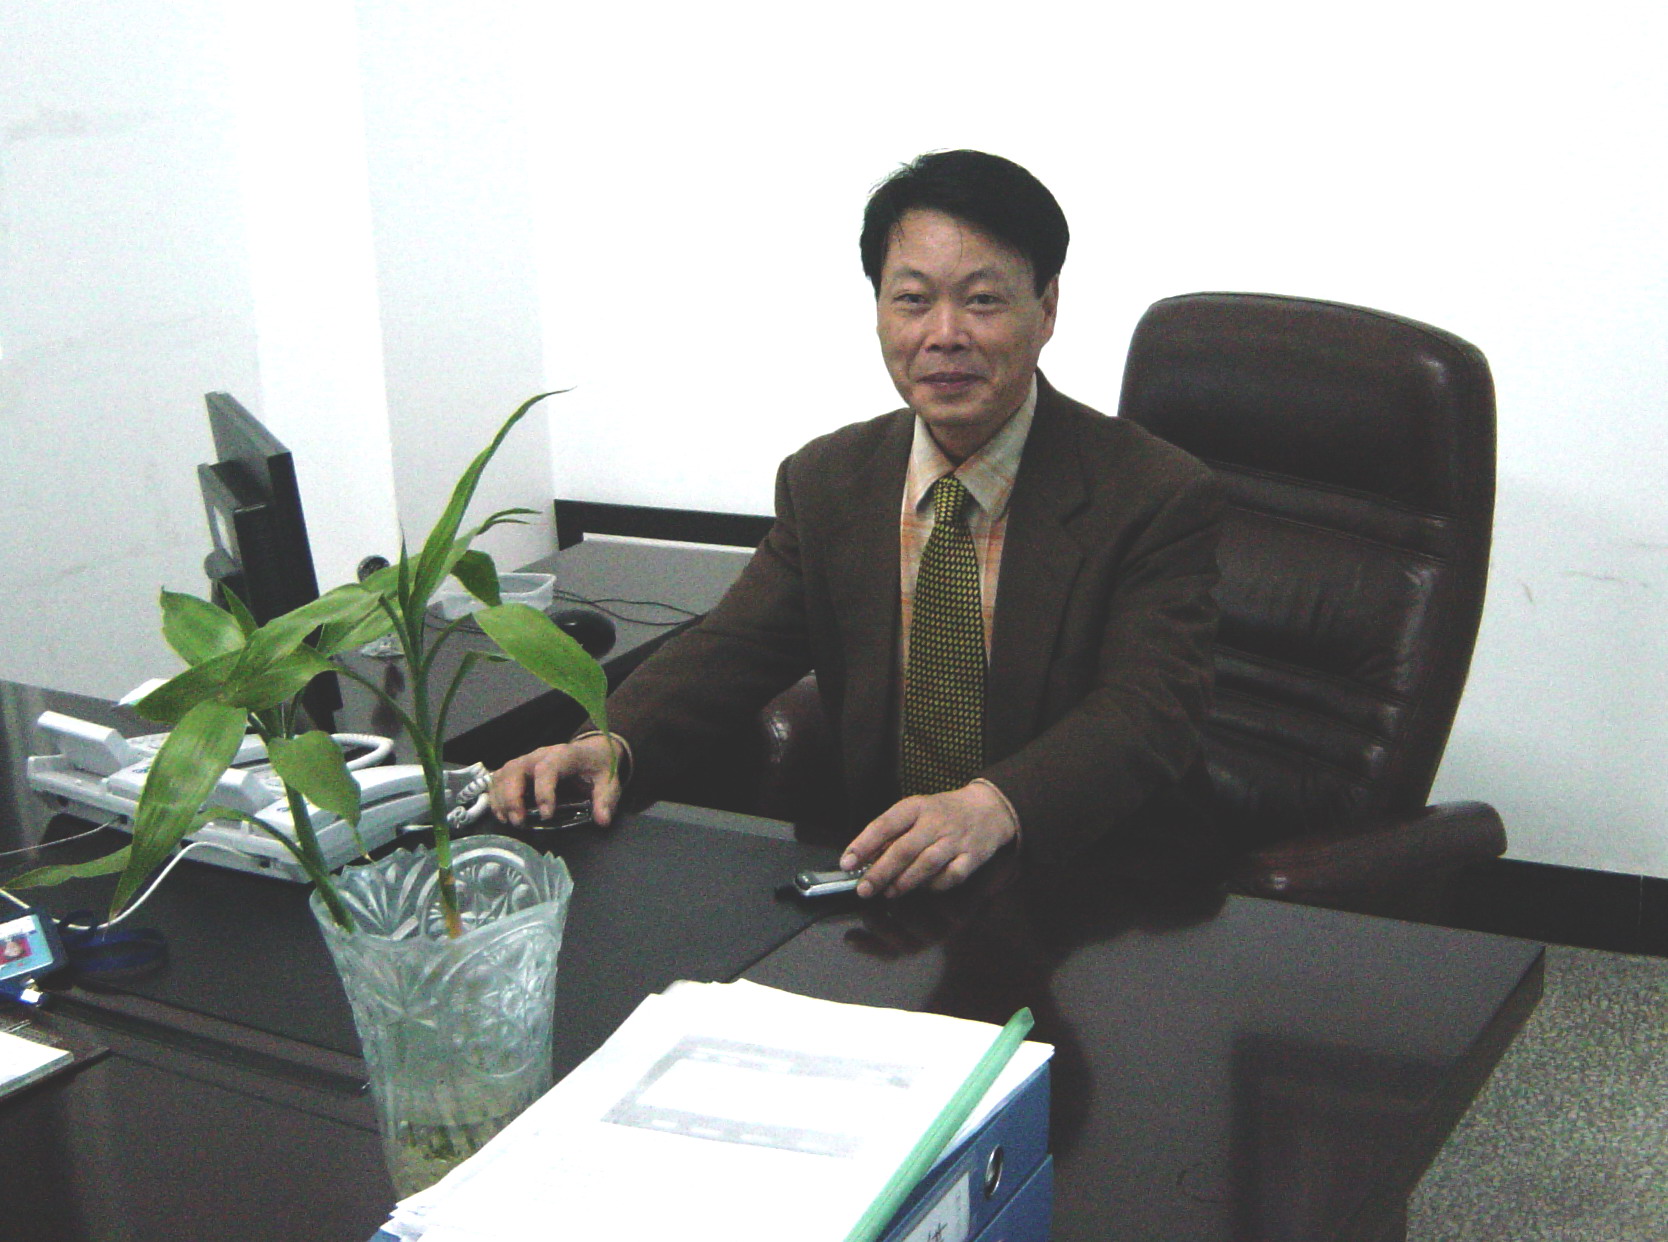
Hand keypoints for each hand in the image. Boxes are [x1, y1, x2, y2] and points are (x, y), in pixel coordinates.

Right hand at [489, 734, 622, 827]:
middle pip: (516, 770)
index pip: (548, 768)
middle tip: (519, 822)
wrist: (591, 750)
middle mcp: (540, 755)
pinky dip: (496, 797)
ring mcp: (526, 760)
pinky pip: (498, 779)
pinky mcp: (518, 768)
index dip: (544, 791)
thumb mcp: (609, 780)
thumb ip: (606, 799)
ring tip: (509, 821)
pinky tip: (502, 814)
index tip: (547, 815)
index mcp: (564, 755)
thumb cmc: (597, 765)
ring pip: (503, 774)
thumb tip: (602, 821)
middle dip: (513, 798)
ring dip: (501, 799)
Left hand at [840, 782, 1017, 898]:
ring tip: (888, 893)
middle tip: (864, 889)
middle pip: (904, 849)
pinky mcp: (973, 857)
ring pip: (926, 864)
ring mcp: (955, 840)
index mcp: (916, 806)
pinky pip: (952, 876)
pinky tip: (923, 889)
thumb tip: (866, 858)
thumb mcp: (917, 810)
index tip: (847, 863)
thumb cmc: (943, 812)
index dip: (863, 845)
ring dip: (904, 881)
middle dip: (880, 872)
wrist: (989, 808)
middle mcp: (935, 822)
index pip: (885, 825)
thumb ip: (894, 832)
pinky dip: (936, 886)